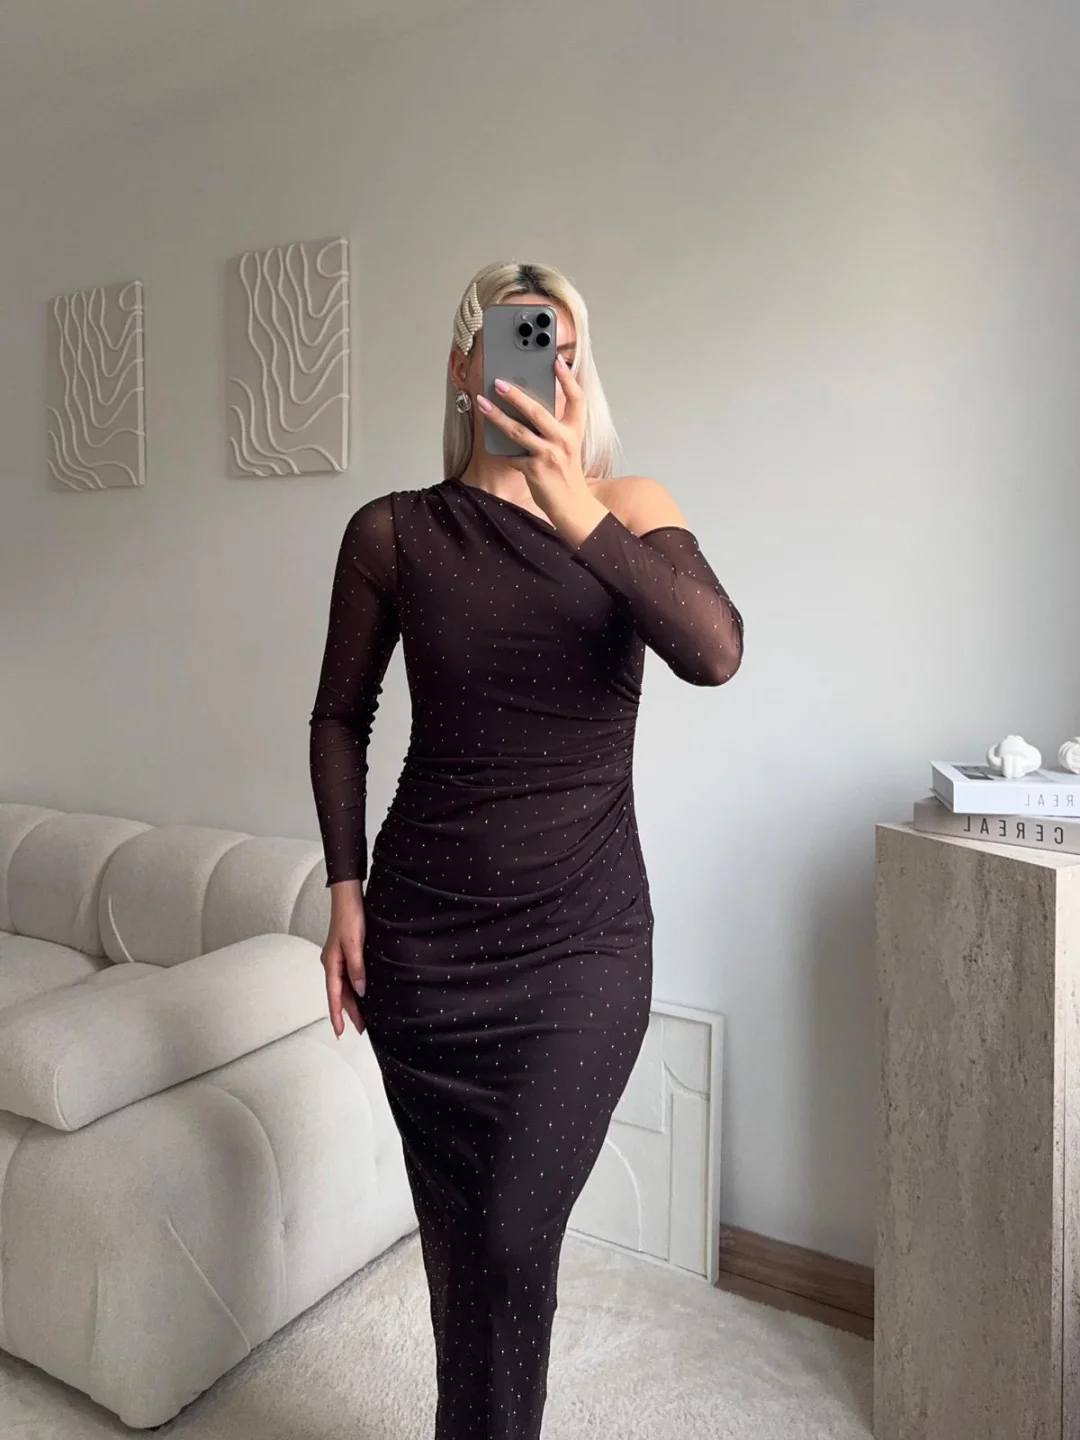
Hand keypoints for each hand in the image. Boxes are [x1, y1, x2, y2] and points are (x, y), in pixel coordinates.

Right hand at [321, 890, 366, 1037]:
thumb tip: (360, 990)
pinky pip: (346, 977)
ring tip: (362, 1018)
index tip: (340, 1031)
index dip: (337, 1014)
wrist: (348, 898)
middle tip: (360, 1029)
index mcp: (331, 963)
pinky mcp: (344, 954)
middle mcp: (331, 964)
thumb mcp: (355, 944)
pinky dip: (353, 989)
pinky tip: (360, 994)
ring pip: (343, 987)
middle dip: (348, 1012)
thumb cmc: (349, 917)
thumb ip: (356, 968)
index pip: (333, 995)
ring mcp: (337, 959)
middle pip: (339, 994)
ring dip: (351, 1002)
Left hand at [477, 355, 606, 541]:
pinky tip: (490, 441)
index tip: (557, 359)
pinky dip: (501, 449)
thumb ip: (552, 426)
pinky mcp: (535, 470)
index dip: (567, 378)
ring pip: (518, 431)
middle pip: (538, 411)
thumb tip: (524, 406)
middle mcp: (564, 440)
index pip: (576, 398)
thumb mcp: (567, 445)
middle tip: (498, 382)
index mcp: (574, 430)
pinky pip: (512, 455)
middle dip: (515, 395)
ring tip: (482, 403)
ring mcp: (549, 455)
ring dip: (497, 416)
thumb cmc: (565, 472)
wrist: (572, 504)